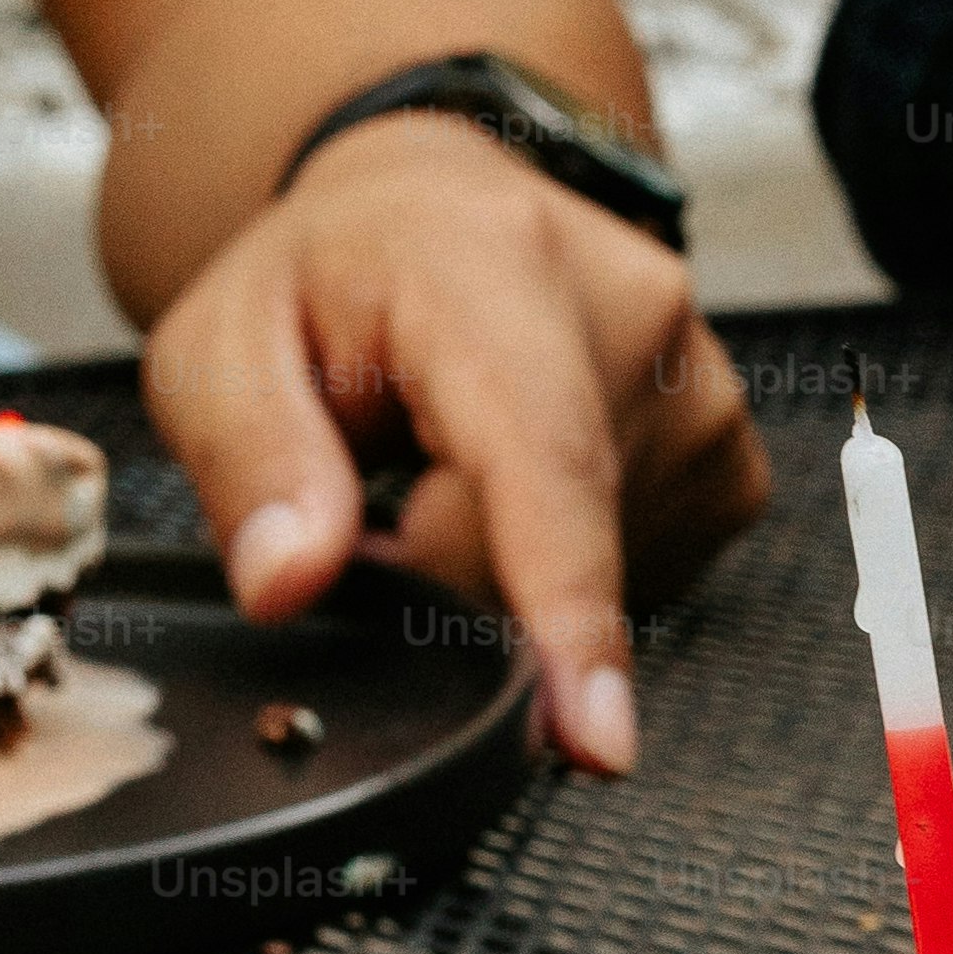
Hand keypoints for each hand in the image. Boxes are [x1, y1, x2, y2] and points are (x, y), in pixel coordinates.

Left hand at [135, 111, 767, 771]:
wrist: (436, 212)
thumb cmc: (329, 277)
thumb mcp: (222, 343)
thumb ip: (245, 458)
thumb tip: (289, 582)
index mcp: (492, 270)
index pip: (544, 463)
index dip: (565, 611)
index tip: (594, 740)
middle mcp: (633, 320)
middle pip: (540, 554)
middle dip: (436, 573)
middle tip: (375, 498)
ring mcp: (703, 392)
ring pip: (592, 581)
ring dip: (498, 572)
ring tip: (452, 468)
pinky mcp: (730, 460)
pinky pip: (639, 581)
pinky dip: (561, 573)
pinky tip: (520, 494)